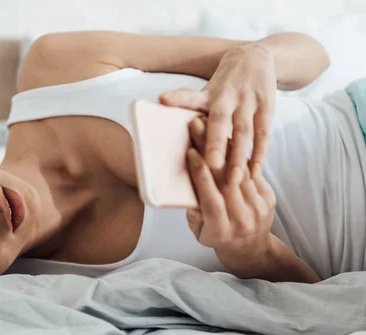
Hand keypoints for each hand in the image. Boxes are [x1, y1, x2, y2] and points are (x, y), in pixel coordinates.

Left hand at [160, 43, 276, 183]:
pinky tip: (254, 173)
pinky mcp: (266, 107)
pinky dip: (259, 154)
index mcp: (208, 94)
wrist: (254, 57)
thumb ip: (190, 110)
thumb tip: (164, 135)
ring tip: (233, 181)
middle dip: (216, 143)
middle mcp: (227, 97)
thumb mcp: (206, 91)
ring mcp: (248, 101)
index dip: (178, 98)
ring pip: (244, 132)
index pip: (191, 97)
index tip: (163, 99)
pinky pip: (263, 135)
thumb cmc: (222, 85)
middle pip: (220, 121)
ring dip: (239, 157)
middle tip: (211, 165)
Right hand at [186, 117, 277, 278]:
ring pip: (240, 172)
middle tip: (198, 126)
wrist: (250, 249)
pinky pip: (252, 172)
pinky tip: (228, 138)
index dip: (201, 176)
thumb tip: (187, 194)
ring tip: (212, 125)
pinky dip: (239, 155)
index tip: (191, 153)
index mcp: (221, 231)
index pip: (212, 199)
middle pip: (225, 180)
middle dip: (211, 150)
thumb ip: (193, 214)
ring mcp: (258, 208)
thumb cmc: (216, 238)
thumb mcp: (199, 232)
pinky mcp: (268, 198)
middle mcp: (242, 219)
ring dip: (225, 146)